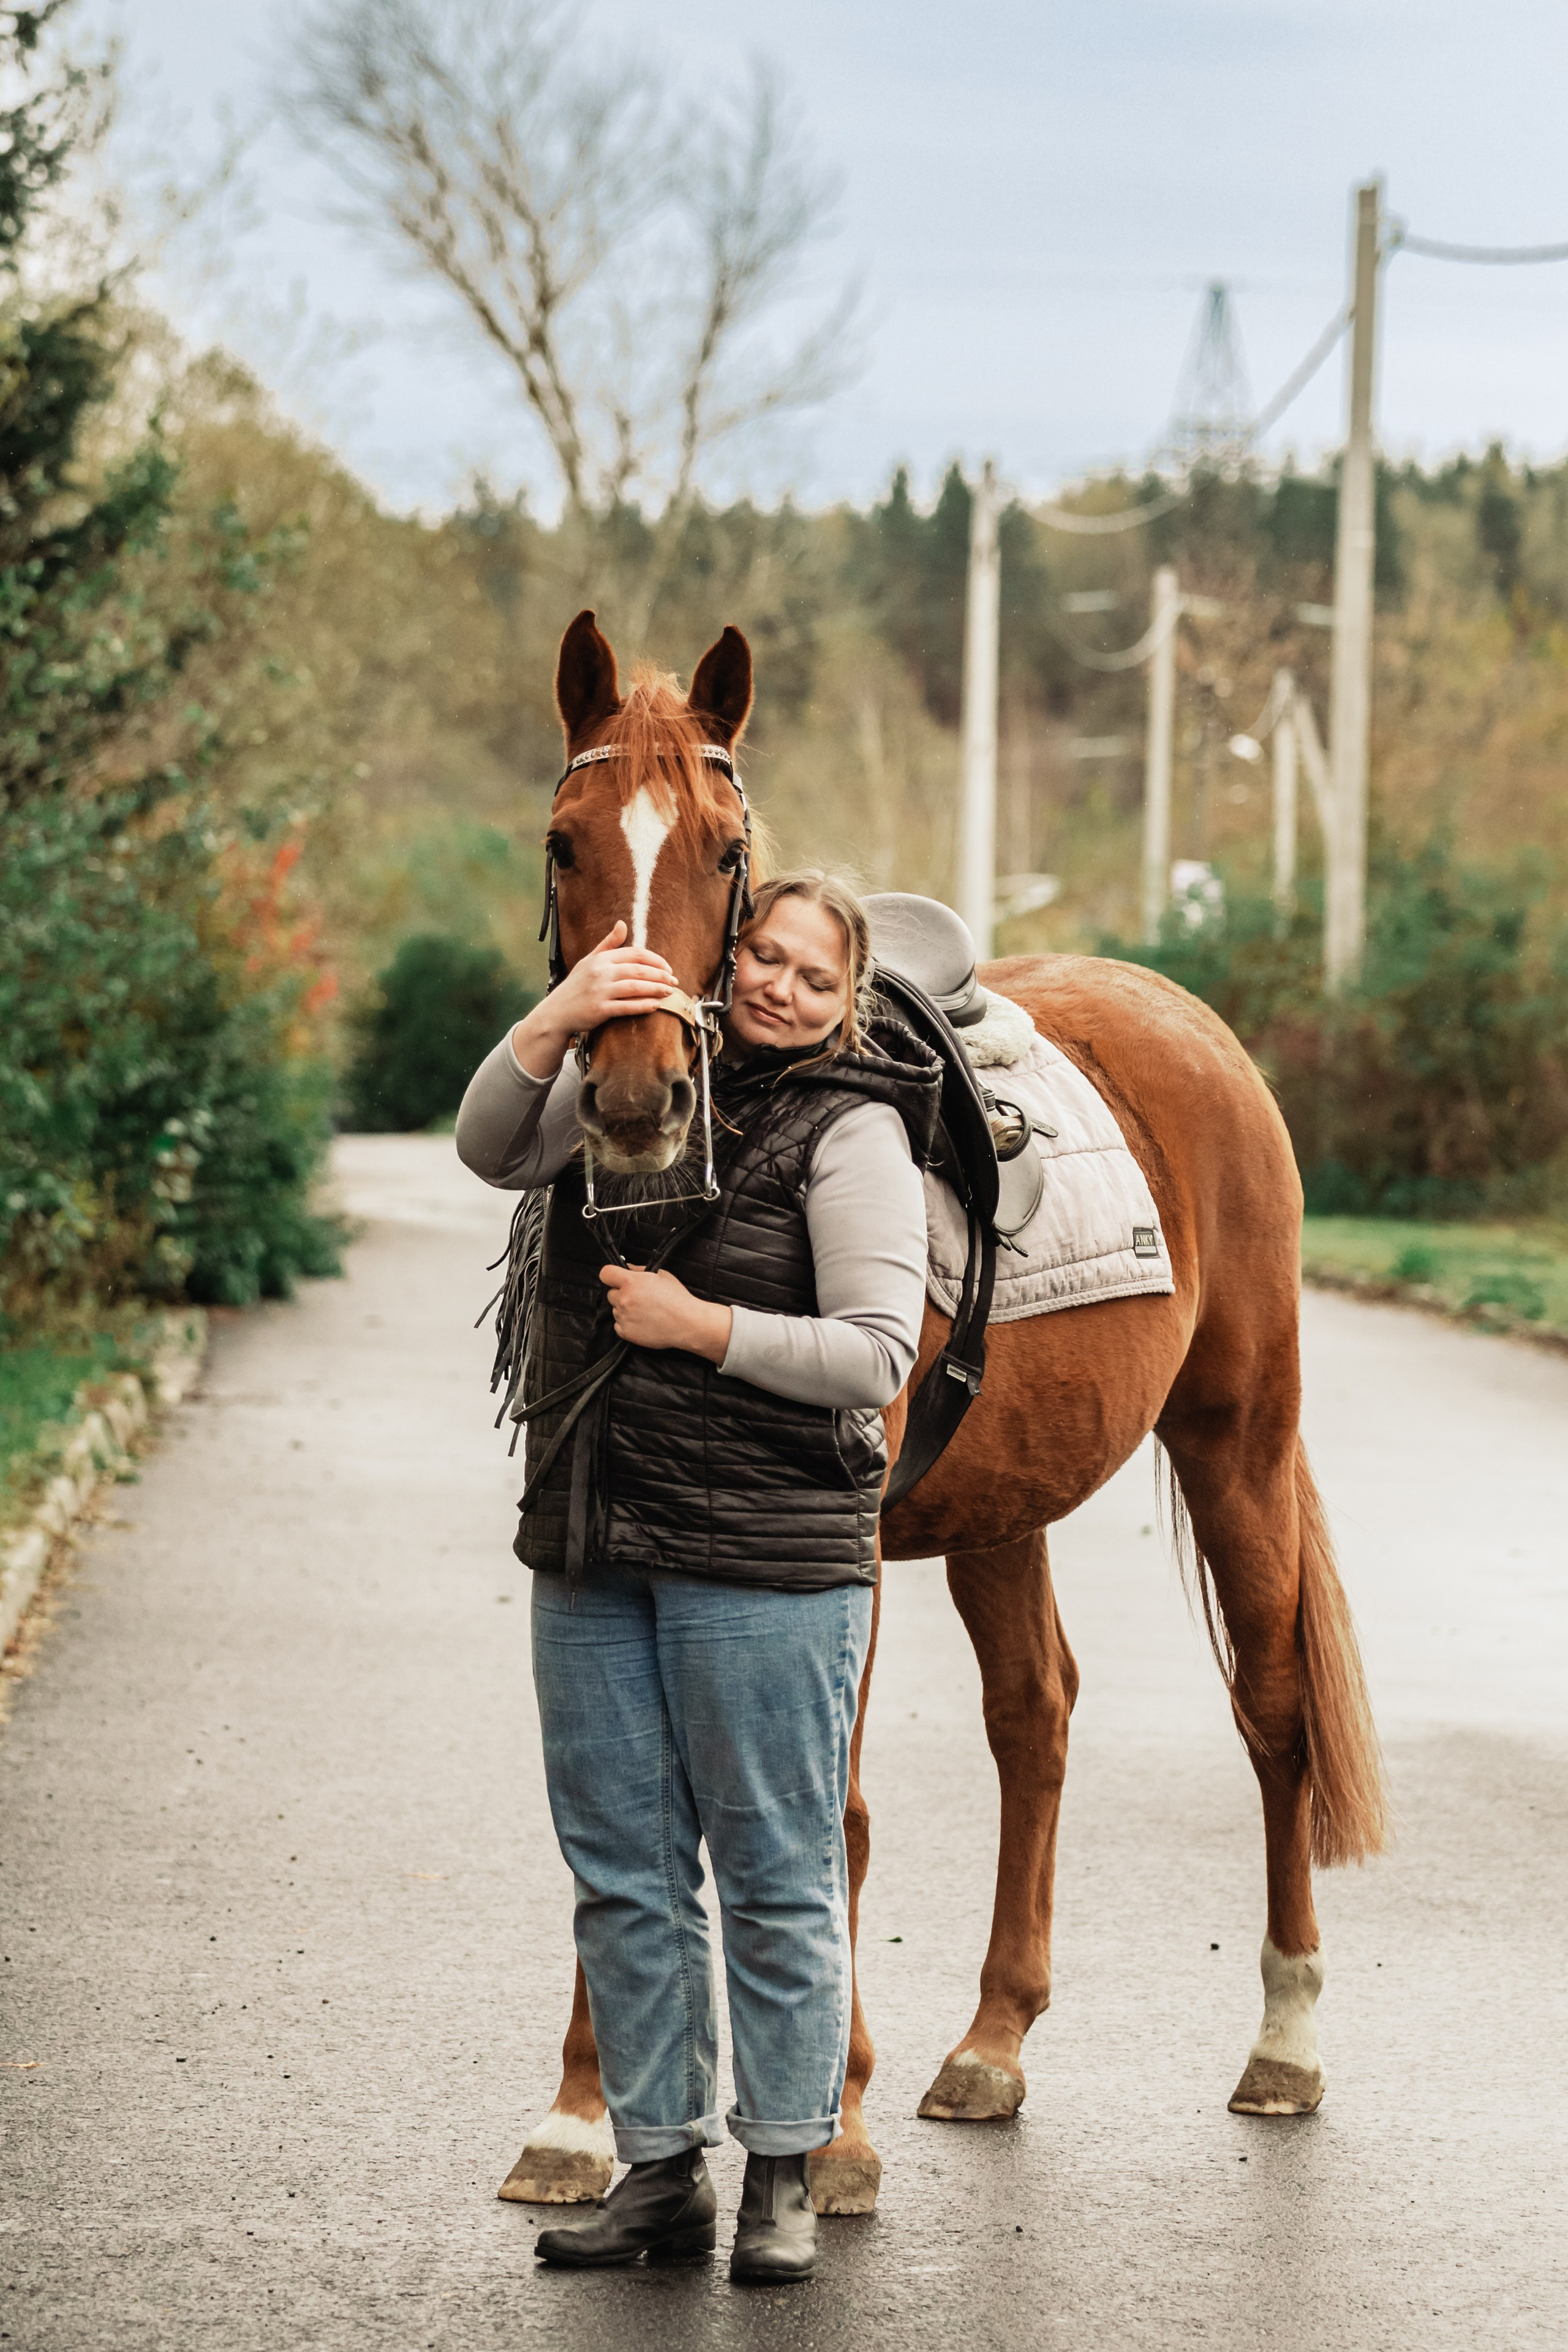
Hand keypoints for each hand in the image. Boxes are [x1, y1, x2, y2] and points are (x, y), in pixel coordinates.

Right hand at [512, 922, 677, 1079]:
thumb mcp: (589, 961)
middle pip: (639, 970)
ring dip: (656, 989)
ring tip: (669, 992)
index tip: (667, 968)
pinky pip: (627, 1006)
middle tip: (674, 981)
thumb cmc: (576, 986)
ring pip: (635, 987)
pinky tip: (656, 1006)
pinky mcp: (599, 1010)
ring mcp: (599, 991)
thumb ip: (608, 944)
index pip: (635, 954)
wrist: (557, 1012)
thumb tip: (623, 924)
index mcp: (601, 959)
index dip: (655, 960)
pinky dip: (643, 1006)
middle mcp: (600, 972)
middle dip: (660, 975)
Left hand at [599, 1263, 732, 1363]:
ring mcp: (624, 1317)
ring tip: (644, 1311)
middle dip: (622, 1294)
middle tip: (638, 1297)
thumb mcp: (662, 1275)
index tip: (616, 1279)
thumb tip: (627, 1267)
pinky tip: (642, 1322)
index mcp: (631, 1282)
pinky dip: (627, 1324)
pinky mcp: (626, 1333)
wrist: (686, 1323)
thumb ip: (640, 1269)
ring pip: (615, 1310)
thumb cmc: (677, 1298)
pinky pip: (618, 1325)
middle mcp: (624, 1299)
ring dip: (625, 1309)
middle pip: (611, 1294)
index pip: (605, 1273)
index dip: (611, 1275)